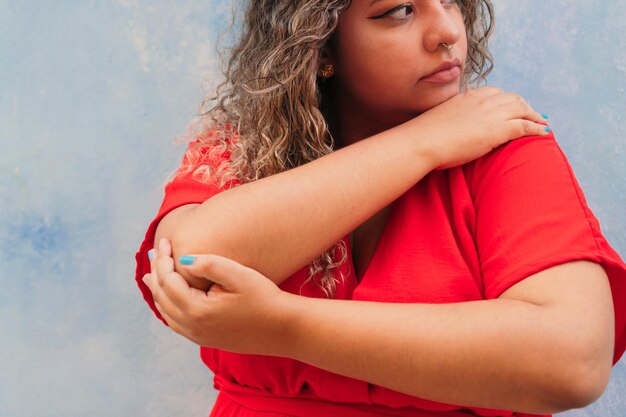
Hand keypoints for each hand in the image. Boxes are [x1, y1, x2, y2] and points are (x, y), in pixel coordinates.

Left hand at [143, 239, 291, 353]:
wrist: (284, 329)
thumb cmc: (265, 298)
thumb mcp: (239, 276)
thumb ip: (210, 264)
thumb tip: (183, 259)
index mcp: (197, 310)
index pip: (168, 281)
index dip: (164, 259)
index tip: (166, 242)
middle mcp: (193, 327)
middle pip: (162, 297)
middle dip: (157, 273)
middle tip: (155, 253)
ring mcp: (198, 336)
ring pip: (166, 312)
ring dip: (158, 291)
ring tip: (152, 276)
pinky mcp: (206, 339)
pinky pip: (177, 323)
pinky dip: (167, 307)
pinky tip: (170, 299)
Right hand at [413, 86, 549, 169]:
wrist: (422, 142)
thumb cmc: (424, 136)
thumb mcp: (439, 119)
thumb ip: (450, 118)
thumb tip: (447, 127)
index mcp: (468, 96)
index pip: (495, 93)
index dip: (507, 100)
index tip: (513, 106)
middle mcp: (482, 100)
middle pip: (512, 99)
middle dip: (525, 106)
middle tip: (533, 114)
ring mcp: (491, 114)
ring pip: (522, 109)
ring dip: (535, 115)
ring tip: (542, 122)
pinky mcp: (498, 130)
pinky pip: (525, 126)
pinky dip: (537, 128)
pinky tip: (544, 133)